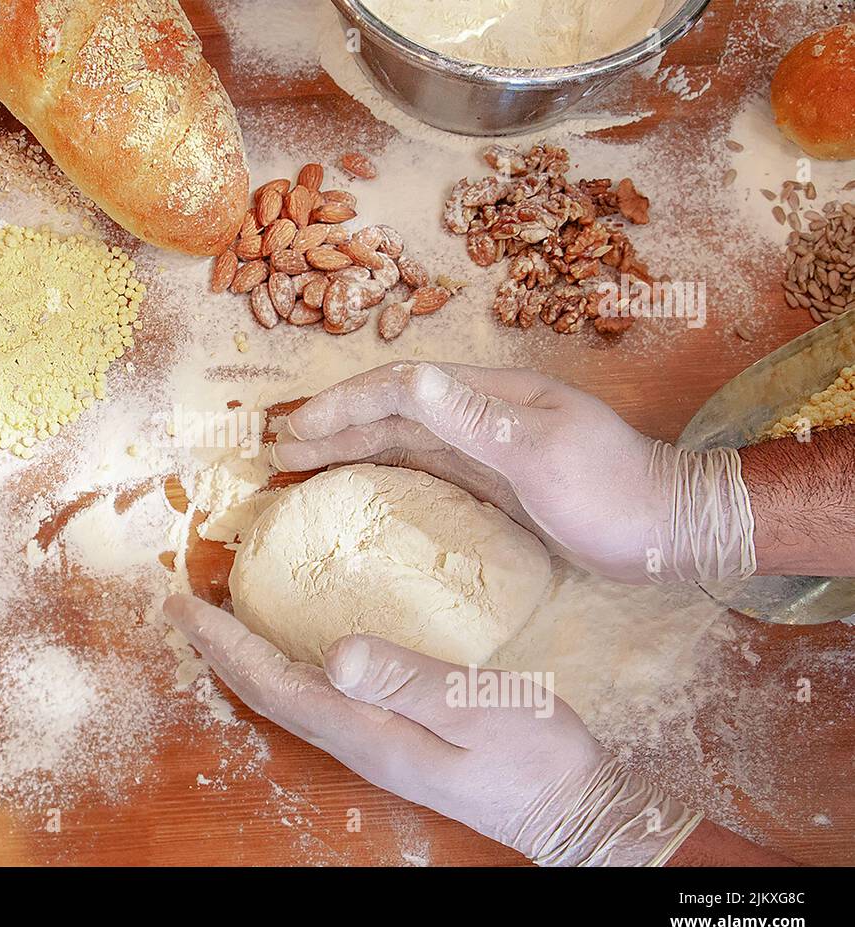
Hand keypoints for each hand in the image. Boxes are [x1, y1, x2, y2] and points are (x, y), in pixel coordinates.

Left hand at [164, 593, 701, 865]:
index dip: (221, 642)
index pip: (270, 681)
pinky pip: (318, 696)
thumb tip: (335, 650)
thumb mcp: (476, 707)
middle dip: (218, 649)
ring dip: (246, 658)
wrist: (572, 806)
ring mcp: (375, 741)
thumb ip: (407, 677)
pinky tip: (293, 650)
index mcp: (365, 729)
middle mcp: (357, 739)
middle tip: (181, 606)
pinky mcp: (395, 736)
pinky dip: (285, 666)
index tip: (180, 602)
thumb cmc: (533, 754)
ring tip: (219, 624)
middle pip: (266, 691)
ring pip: (287, 695)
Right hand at [273, 362, 755, 584]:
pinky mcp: (489, 484)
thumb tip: (409, 380)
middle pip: (391, 413)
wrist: (668, 530)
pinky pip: (419, 472)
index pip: (402, 388)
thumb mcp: (542, 454)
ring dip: (347, 450)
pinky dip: (379, 476)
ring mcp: (484, 450)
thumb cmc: (611, 492)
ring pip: (399, 442)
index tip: (296, 431)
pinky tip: (355, 490)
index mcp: (491, 397)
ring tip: (296, 468)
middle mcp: (481, 416)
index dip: (345, 404)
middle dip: (332, 426)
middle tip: (275, 451)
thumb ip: (474, 419)